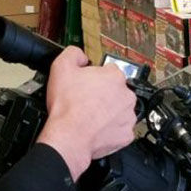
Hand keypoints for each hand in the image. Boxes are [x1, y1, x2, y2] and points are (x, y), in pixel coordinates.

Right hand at [36, 47, 136, 179]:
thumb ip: (73, 54)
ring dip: (109, 112)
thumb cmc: (67, 107)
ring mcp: (128, 116)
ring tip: (91, 116)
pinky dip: (111, 130)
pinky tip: (97, 128)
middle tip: (87, 101)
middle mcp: (127, 96)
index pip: (109, 71)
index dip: (96, 77)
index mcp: (115, 77)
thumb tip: (80, 56)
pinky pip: (120, 129)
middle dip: (104, 95)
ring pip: (120, 110)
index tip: (87, 85)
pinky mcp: (126, 134)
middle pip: (116, 91)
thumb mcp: (61, 67)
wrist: (69, 136)